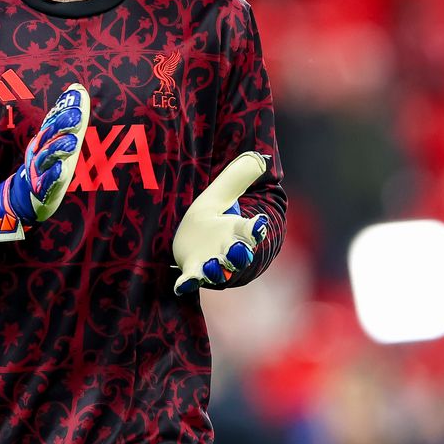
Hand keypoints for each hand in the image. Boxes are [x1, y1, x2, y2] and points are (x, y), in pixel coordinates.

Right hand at [0, 83, 90, 241]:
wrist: (26, 194)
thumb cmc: (46, 162)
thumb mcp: (55, 138)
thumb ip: (65, 115)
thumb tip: (77, 87)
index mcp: (45, 139)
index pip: (54, 119)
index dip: (65, 108)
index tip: (77, 95)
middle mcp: (40, 151)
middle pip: (49, 135)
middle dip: (62, 125)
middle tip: (77, 117)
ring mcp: (40, 170)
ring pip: (47, 157)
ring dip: (58, 149)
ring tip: (72, 142)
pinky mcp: (42, 189)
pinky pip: (47, 182)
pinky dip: (53, 175)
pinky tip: (61, 169)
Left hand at [172, 151, 269, 294]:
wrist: (198, 241)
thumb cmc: (214, 217)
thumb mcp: (222, 193)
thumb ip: (239, 176)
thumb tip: (260, 158)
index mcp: (239, 230)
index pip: (253, 229)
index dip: (257, 227)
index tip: (260, 222)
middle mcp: (229, 250)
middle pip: (240, 255)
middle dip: (240, 253)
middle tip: (240, 249)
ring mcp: (212, 264)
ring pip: (218, 271)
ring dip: (217, 270)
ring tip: (213, 265)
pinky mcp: (193, 272)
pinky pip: (191, 281)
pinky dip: (188, 284)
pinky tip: (182, 285)